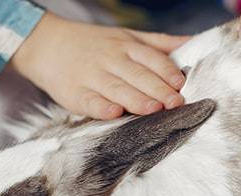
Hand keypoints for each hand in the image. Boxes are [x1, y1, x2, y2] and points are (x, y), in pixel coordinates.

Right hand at [9, 12, 189, 119]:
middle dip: (158, 89)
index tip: (181, 84)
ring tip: (154, 109)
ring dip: (136, 100)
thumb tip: (193, 42)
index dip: (166, 71)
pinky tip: (114, 113)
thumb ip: (159, 43)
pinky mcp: (75, 93)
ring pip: (117, 89)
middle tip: (175, 103)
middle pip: (138, 75)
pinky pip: (90, 101)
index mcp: (126, 46)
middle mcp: (110, 60)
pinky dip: (101, 107)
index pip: (150, 58)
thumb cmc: (95, 44)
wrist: (47, 44)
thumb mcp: (127, 37)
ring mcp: (92, 76)